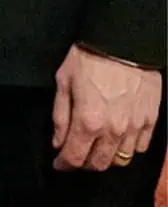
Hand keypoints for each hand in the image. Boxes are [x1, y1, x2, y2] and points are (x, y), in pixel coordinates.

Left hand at [51, 45, 162, 171]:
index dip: (64, 164)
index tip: (59, 163)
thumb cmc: (89, 58)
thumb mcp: (64, 82)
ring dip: (107, 157)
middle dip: (84, 163)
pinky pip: (140, 147)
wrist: (124, 42)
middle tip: (77, 154)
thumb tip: (58, 142)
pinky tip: (119, 138)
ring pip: (121, 160)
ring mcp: (134, 127)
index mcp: (88, 121)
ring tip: (98, 147)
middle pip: (99, 164)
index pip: (75, 157)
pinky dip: (128, 148)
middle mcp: (113, 130)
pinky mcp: (150, 120)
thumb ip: (60, 116)